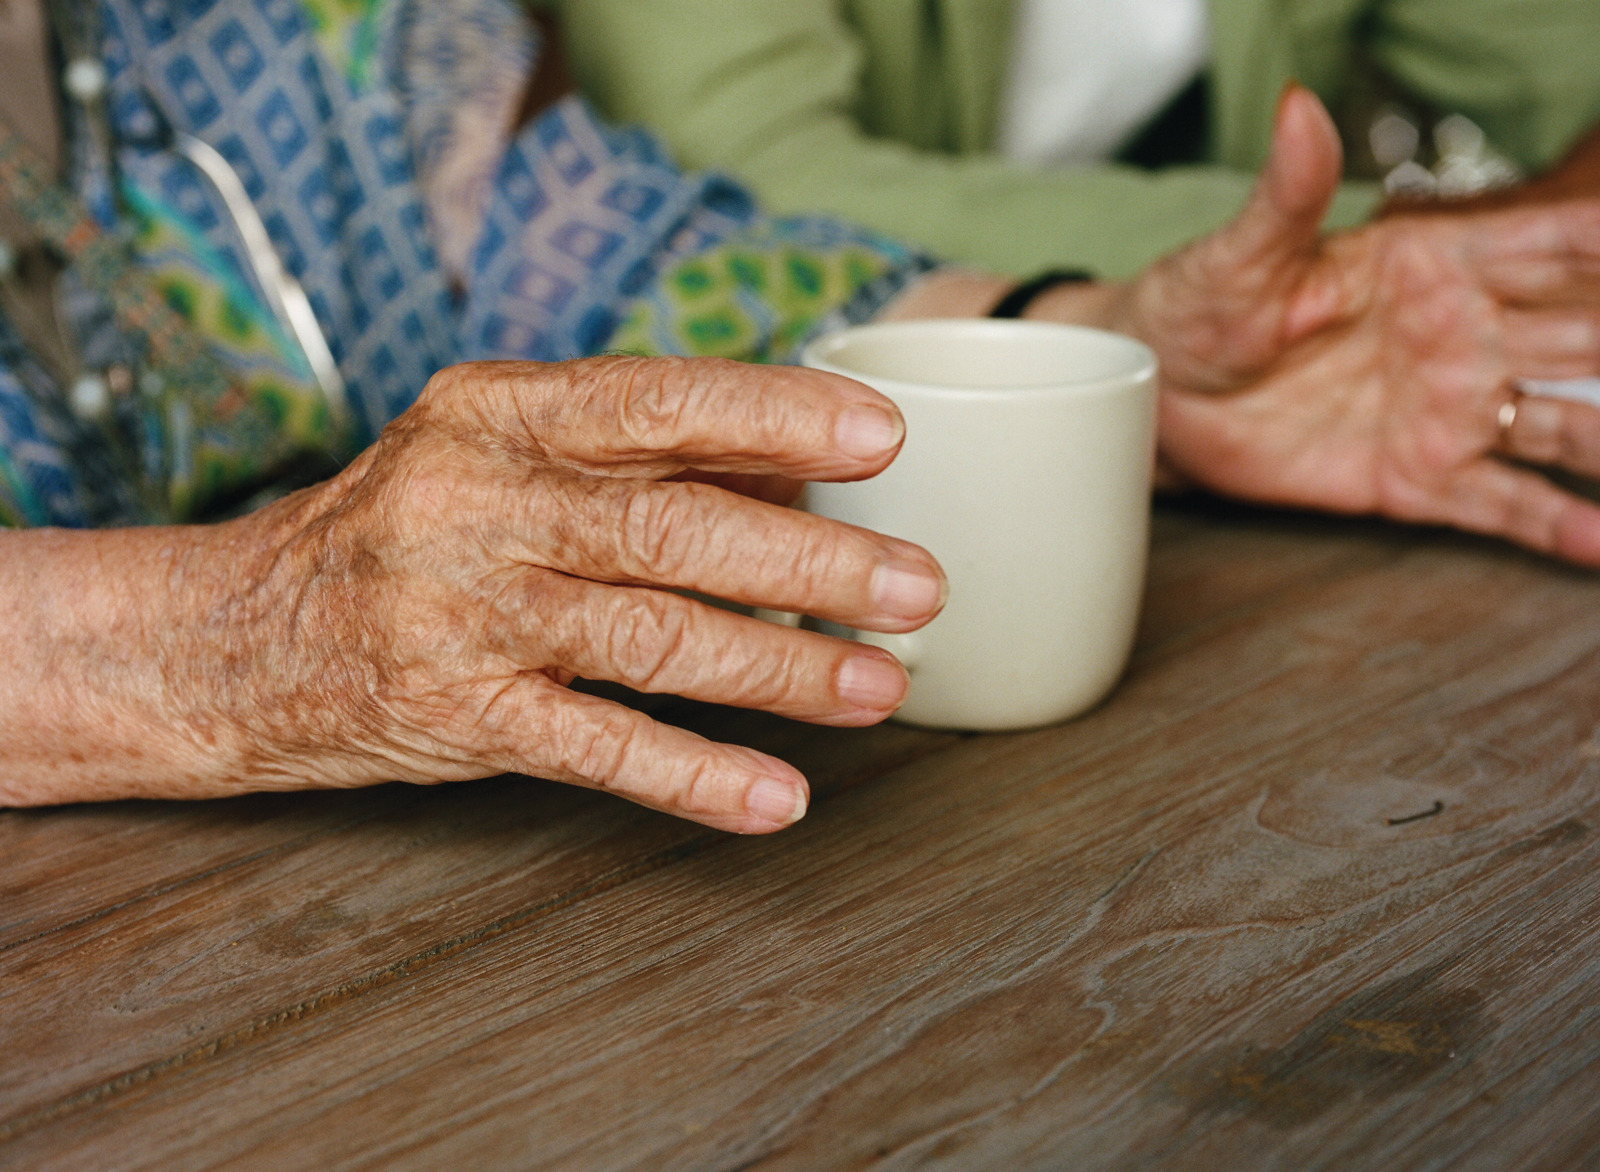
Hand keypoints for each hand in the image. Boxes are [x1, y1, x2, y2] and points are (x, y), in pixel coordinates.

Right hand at [3, 358, 945, 832]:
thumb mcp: (500, 455)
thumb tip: (806, 474)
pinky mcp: (455, 714)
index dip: (776, 415)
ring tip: (882, 687)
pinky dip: (695, 775)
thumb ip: (638, 458)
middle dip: (811, 563)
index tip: (882, 437)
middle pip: (669, 527)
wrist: (241, 635)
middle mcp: (477, 501)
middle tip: (918, 586)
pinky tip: (777, 797)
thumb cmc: (408, 531)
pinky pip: (595, 748)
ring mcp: (461, 611)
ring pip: (649, 637)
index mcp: (498, 412)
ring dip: (781, 668)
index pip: (656, 401)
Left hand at [1109, 86, 1599, 564]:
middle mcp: (1464, 335)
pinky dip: (1560, 525)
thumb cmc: (1198, 309)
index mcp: (1434, 263)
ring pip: (1566, 425)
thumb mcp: (1239, 255)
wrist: (1156, 399)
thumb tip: (1299, 107)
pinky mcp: (1418, 479)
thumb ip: (1285, 193)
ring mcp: (1448, 412)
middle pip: (1587, 336)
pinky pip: (1503, 504)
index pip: (1551, 245)